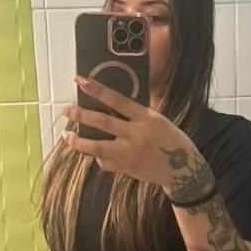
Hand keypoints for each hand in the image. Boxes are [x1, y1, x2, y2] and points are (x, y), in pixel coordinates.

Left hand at [61, 75, 196, 188]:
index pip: (118, 100)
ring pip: (97, 146)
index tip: (81, 81)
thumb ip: (138, 113)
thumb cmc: (172, 140)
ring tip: (67, 135)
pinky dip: (97, 156)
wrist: (183, 170)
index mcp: (146, 118)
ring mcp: (130, 153)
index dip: (97, 90)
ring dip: (79, 141)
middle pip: (102, 122)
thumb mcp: (159, 120)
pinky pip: (105, 162)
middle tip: (67, 110)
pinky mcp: (126, 168)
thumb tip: (113, 103)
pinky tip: (93, 152)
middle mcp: (136, 135)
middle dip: (81, 115)